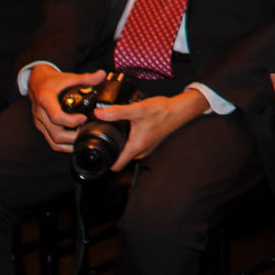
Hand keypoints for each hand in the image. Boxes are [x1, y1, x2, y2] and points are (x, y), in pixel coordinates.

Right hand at [28, 66, 101, 151]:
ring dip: (69, 143)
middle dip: (74, 136)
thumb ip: (85, 78)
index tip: (83, 118)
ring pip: (53, 141)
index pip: (56, 116)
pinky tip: (75, 142)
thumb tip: (102, 74)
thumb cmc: (52, 81)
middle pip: (56, 133)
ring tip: (83, 137)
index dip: (71, 121)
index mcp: (46, 100)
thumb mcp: (68, 77)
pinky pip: (51, 141)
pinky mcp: (41, 127)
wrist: (36, 82)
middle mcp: (40, 114)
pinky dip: (63, 145)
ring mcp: (40, 122)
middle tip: (87, 130)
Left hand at [96, 87, 210, 171]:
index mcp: (136, 147)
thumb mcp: (137, 109)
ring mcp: (146, 148)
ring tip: (113, 133)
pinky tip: (127, 128)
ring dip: (120, 145)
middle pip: (120, 159)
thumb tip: (99, 113)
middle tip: (101, 139)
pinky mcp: (148, 142)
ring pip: (127, 152)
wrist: (178, 110)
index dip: (104, 162)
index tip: (96, 156)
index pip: (116, 165)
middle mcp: (141, 151)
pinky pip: (134, 146)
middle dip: (110, 151)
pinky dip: (128, 140)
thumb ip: (117, 112)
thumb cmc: (162, 112)